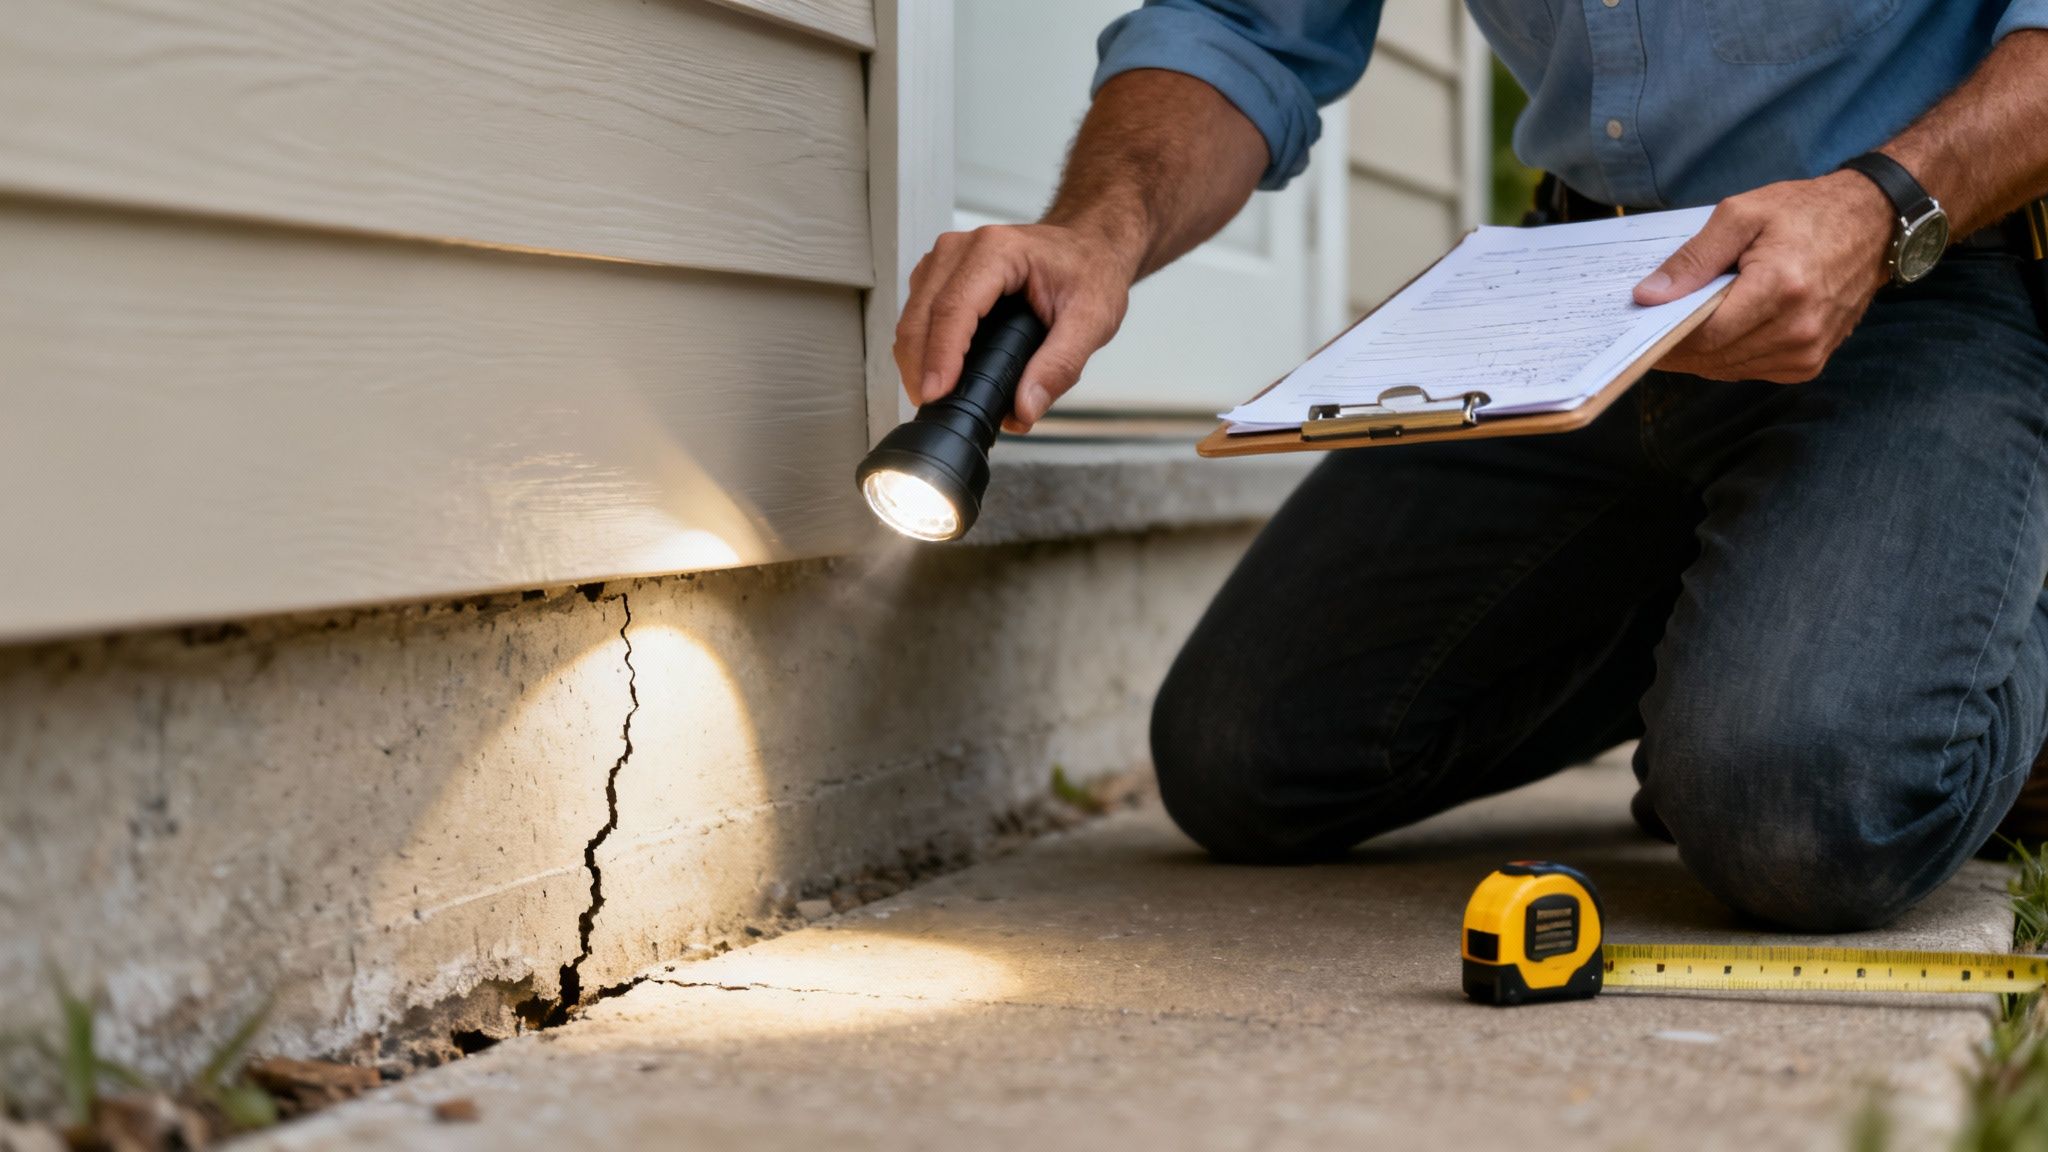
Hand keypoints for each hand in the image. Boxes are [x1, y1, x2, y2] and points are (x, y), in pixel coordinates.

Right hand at [894, 221, 1139, 432]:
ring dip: (917, 361)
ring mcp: (946, 259)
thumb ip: (1060, 366)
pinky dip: (922, 349)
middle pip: (921, 315)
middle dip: (921, 368)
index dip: (940, 356)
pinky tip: (940, 373)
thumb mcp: (1091, 321)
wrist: (1087, 246)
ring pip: (911, 316)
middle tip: (936, 410)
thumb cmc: (1088, 271)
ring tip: (941, 397)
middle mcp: (962, 249)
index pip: (953, 308)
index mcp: (998, 251)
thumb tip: (1025, 407)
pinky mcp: (940, 274)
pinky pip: (917, 314)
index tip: (935, 394)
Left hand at [1634, 171, 1894, 382]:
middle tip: (1653, 324)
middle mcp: (1798, 329)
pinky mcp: (1810, 364)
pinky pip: (1749, 370)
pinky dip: (1728, 354)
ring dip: (1701, 352)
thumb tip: (1648, 296)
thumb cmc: (1806, 211)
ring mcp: (1808, 352)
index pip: (1705, 334)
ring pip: (1727, 369)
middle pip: (1712, 357)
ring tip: (1687, 321)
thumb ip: (1693, 258)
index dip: (1666, 335)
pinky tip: (1723, 328)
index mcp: (1782, 288)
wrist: (1874, 223)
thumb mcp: (1742, 215)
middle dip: (1677, 344)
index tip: (1640, 324)